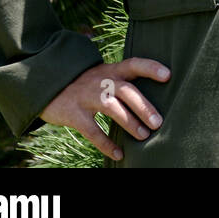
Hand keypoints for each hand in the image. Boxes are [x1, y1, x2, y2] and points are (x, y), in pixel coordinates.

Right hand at [40, 58, 170, 159]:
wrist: (50, 85)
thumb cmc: (89, 84)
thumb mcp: (106, 75)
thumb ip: (125, 82)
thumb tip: (154, 101)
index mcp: (113, 71)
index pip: (134, 64)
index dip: (151, 68)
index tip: (168, 75)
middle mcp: (102, 82)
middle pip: (126, 91)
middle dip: (143, 106)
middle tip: (158, 122)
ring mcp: (87, 98)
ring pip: (112, 108)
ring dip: (129, 123)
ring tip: (144, 136)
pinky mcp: (74, 115)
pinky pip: (92, 131)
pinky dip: (106, 144)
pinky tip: (119, 154)